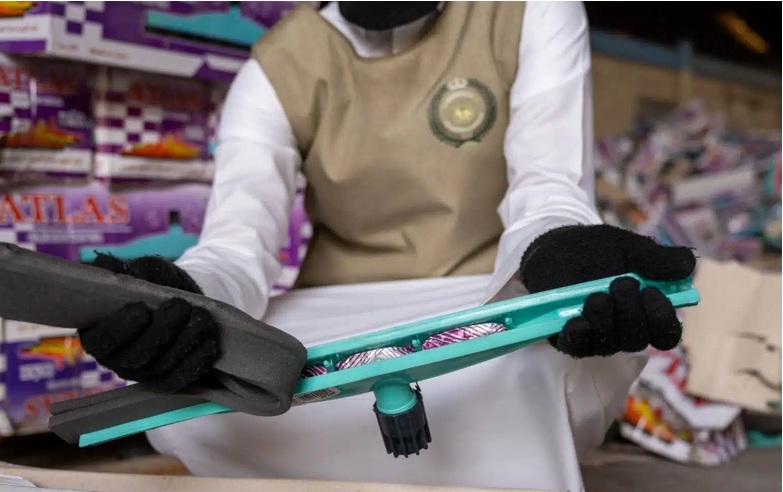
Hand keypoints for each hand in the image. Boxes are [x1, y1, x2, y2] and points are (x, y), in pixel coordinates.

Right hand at [78, 253, 219, 390]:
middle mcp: (118, 360)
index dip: (120, 328)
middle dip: (162, 330)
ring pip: (162, 366)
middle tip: (180, 306)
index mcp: (99, 335)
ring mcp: (144, 373)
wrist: (181, 300)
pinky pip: (181, 378)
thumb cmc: (154, 284)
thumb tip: (111, 266)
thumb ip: (123, 269)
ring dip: (185, 341)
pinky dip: (197, 361)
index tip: (140, 308)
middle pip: (137, 356)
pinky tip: (209, 342)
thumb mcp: (140, 271)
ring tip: (202, 317)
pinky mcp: (168, 379)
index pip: (103, 341)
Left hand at [519, 225, 695, 357]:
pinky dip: (579, 337)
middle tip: (621, 283)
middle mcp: (623, 329)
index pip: (666, 332)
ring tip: (597, 297)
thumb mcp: (630, 248)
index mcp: (646, 311)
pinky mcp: (567, 336)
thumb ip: (658, 258)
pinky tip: (578, 322)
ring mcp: (596, 334)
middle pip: (637, 340)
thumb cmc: (599, 250)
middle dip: (632, 314)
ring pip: (609, 345)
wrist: (557, 246)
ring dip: (606, 322)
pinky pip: (577, 347)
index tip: (651, 292)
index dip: (662, 319)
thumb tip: (688, 265)